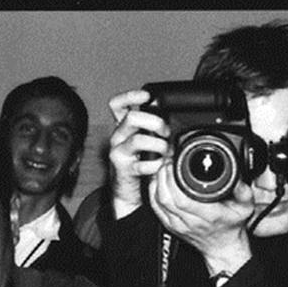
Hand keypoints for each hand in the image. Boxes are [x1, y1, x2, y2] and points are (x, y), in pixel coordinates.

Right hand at [105, 88, 169, 216]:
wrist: (126, 190)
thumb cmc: (137, 162)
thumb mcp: (142, 140)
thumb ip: (151, 128)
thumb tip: (169, 118)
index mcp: (123, 127)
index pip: (117, 105)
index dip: (130, 96)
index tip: (147, 96)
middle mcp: (118, 137)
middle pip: (131, 118)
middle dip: (154, 122)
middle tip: (165, 132)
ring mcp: (118, 153)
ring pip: (137, 140)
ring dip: (158, 144)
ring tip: (165, 150)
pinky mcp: (123, 169)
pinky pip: (141, 165)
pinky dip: (155, 164)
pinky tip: (159, 165)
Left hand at [146, 160, 252, 274]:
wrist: (223, 249)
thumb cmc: (232, 227)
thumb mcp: (245, 207)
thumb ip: (243, 189)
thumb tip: (235, 173)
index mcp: (208, 215)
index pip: (182, 198)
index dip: (173, 179)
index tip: (176, 164)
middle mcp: (190, 221)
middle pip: (165, 197)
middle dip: (163, 176)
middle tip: (169, 163)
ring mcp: (178, 225)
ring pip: (158, 202)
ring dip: (157, 183)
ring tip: (164, 170)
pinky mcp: (171, 226)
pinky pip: (155, 208)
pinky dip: (153, 193)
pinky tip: (158, 183)